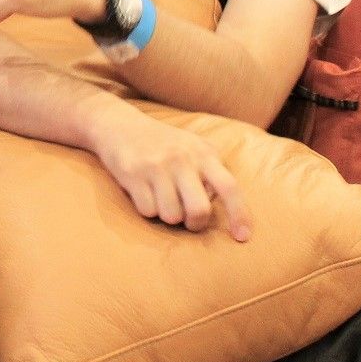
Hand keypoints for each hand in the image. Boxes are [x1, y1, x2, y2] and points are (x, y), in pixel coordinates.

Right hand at [89, 105, 253, 240]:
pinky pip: (147, 211)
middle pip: (199, 210)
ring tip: (161, 199)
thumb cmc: (163, 143)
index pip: (229, 187)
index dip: (239, 214)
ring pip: (171, 215)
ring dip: (167, 215)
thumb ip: (211, 173)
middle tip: (188, 221)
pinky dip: (147, 209)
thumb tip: (221, 206)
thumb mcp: (193, 148)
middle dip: (195, 224)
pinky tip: (143, 192)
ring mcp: (155, 166)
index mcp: (203, 153)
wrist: (118, 123)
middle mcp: (181, 158)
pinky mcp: (132, 174)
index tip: (242, 237)